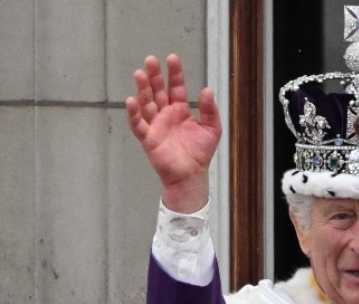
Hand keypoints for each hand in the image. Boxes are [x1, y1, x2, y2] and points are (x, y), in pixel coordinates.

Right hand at [125, 54, 221, 212]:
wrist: (192, 175)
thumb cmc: (200, 153)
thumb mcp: (212, 129)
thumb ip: (210, 110)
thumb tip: (207, 90)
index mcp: (180, 110)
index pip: (175, 87)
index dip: (174, 73)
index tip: (172, 58)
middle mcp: (165, 114)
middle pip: (157, 91)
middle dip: (154, 76)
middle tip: (151, 59)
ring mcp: (155, 125)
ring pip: (146, 103)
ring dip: (142, 89)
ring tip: (140, 73)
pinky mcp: (148, 138)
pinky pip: (138, 124)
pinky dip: (133, 113)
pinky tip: (131, 101)